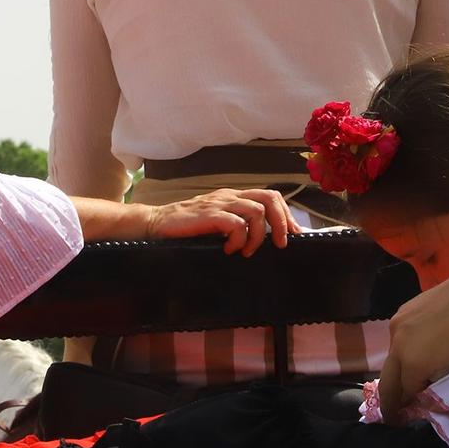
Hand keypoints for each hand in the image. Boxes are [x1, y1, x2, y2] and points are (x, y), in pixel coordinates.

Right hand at [145, 188, 292, 255]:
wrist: (155, 225)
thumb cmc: (185, 229)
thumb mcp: (217, 225)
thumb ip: (236, 226)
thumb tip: (264, 243)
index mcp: (234, 197)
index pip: (270, 196)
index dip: (286, 215)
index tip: (293, 235)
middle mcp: (230, 196)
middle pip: (270, 197)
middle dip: (282, 222)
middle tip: (280, 244)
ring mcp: (219, 203)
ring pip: (257, 211)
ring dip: (258, 236)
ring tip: (246, 251)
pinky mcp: (209, 214)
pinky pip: (236, 223)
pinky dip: (239, 239)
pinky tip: (229, 249)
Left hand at [377, 261, 448, 421]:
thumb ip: (441, 324)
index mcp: (407, 314)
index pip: (399, 347)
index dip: (403, 366)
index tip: (406, 381)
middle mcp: (397, 328)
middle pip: (388, 367)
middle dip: (390, 389)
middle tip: (393, 408)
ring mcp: (401, 346)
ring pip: (391, 380)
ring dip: (396, 398)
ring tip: (398, 416)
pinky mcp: (412, 364)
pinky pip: (407, 389)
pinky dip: (409, 402)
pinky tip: (409, 415)